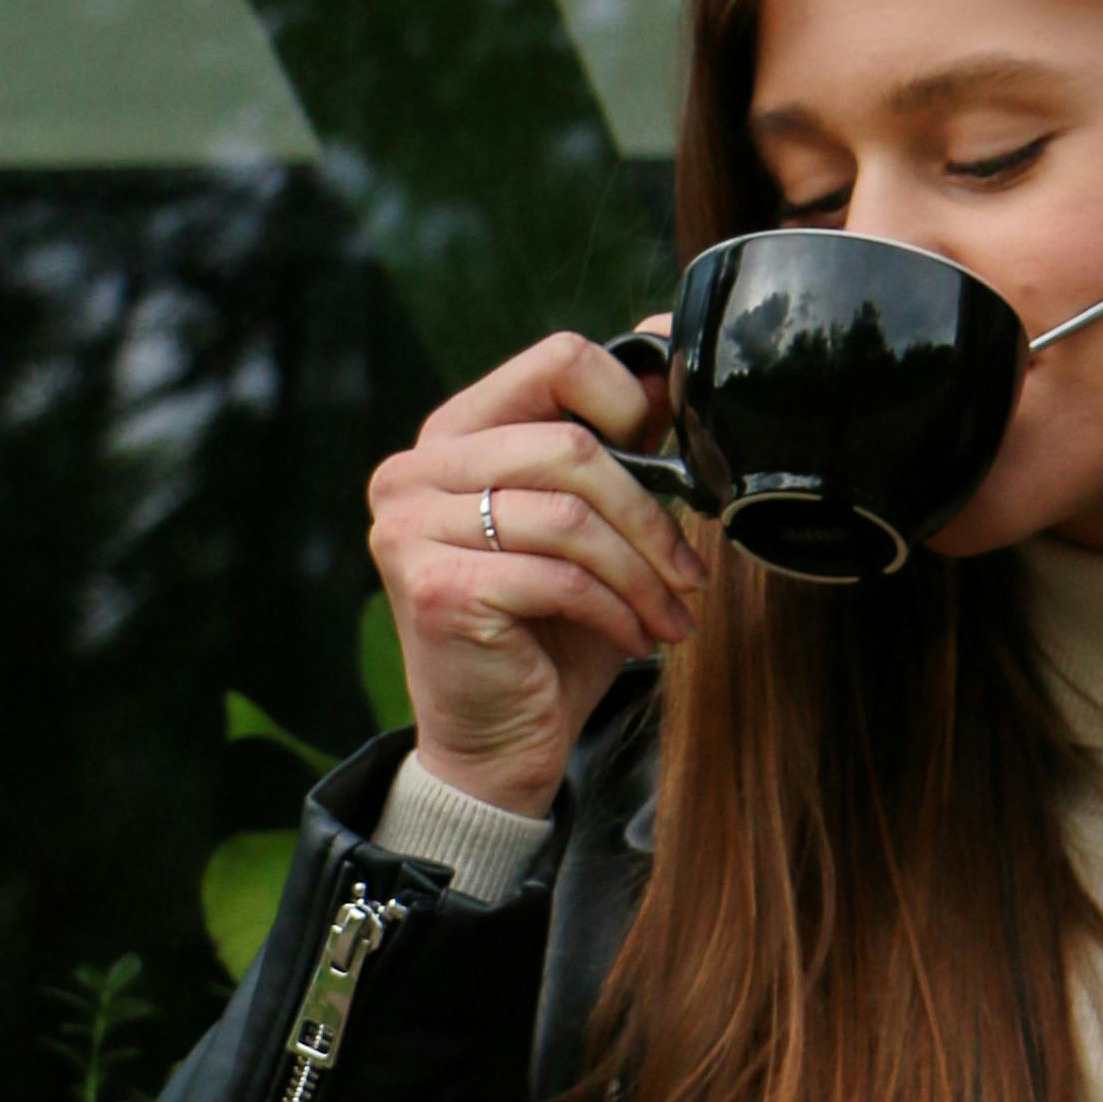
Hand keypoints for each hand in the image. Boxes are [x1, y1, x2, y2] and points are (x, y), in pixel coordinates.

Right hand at [366, 324, 704, 818]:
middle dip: (651, 518)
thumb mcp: (589, 527)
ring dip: (642, 575)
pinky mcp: (435, 587)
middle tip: (690, 574)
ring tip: (670, 615)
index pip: (556, 359)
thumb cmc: (547, 632)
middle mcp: (414, 469)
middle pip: (572, 446)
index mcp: (453, 434)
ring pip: (571, 516)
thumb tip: (668, 360)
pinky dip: (615, 611)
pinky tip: (633, 639)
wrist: (495, 742)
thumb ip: (615, 447)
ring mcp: (412, 527)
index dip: (631, 402)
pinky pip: (558, 577)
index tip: (672, 464)